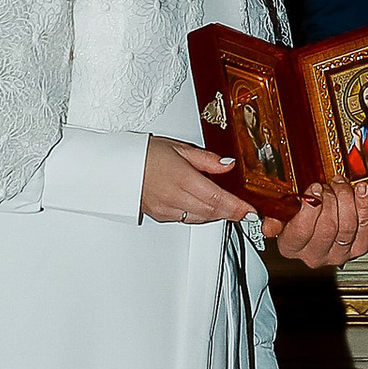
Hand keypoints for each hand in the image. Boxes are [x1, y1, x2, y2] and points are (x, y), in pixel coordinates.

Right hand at [140, 136, 255, 222]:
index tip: (251, 211)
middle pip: (212, 211)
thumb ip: (207, 159)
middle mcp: (175, 197)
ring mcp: (167, 209)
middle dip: (231, 212)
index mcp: (182, 178)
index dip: (237, 207)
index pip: (217, 198)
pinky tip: (204, 207)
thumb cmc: (144, 154)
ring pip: (201, 218)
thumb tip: (228, 164)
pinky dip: (200, 215)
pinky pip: (187, 220)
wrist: (116, 167)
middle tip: (245, 211)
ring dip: (217, 214)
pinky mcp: (161, 216)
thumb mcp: (179, 149)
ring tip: (228, 208)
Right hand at [273, 173, 367, 268]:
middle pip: (328, 227)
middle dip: (330, 199)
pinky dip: (365, 204)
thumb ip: (275, 217)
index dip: (311, 207)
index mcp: (292, 247)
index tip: (314, 189)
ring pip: (348, 225)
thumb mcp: (283, 213)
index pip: (301, 231)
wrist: (325, 221)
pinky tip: (361, 191)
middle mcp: (315, 255)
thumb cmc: (303, 213)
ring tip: (340, 186)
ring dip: (346, 199)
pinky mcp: (361, 247)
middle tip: (328, 186)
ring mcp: (340, 253)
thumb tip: (268, 226)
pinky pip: (367, 226)